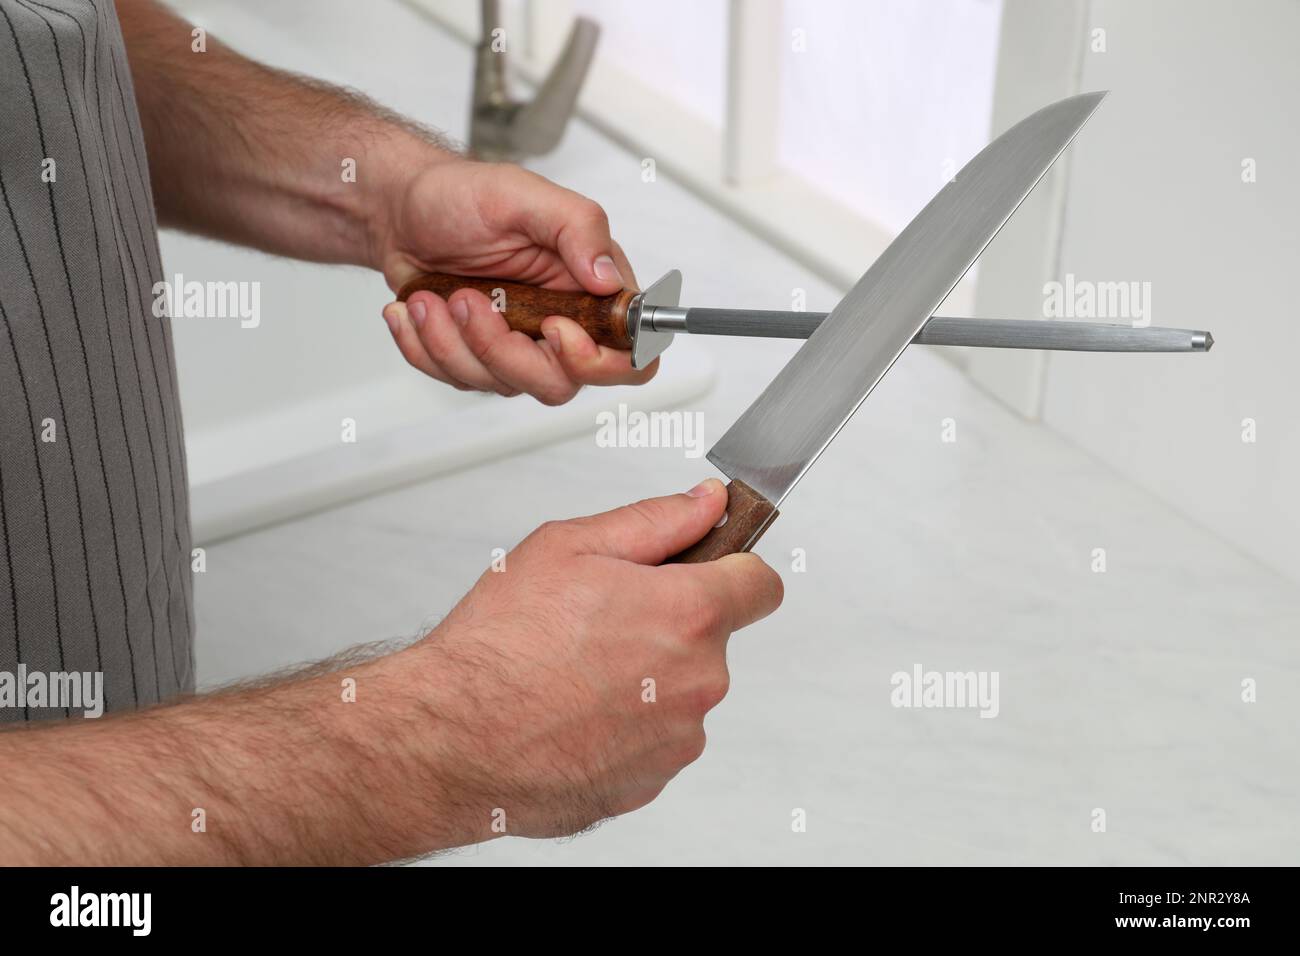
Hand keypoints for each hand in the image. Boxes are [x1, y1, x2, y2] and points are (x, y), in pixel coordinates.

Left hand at [374, 159, 654, 404]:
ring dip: (454, 342)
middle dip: (502, 350)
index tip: (554, 328)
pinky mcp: (479, 358)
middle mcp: (562, 324)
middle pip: (558, 384)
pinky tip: (417, 310)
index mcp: (591, 289)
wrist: (402, 210)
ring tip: (433, 297)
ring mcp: (520, 347)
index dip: (597, 361)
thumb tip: (609, 278)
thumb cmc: (462, 195)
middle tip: (466, 300)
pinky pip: (459, 379)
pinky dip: (426, 347)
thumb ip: (578, 227)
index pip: (629, 354)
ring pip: (502, 384)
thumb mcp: (522, 194)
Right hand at [401, 479, 782, 839]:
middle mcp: (697, 682)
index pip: (762, 585)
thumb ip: (655, 520)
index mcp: (687, 615)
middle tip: (601, 619)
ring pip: (681, 694)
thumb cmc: (499, 646)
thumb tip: (706, 502)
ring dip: (647, 679)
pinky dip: (623, 727)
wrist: (450, 739)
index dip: (734, 569)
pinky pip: (653, 740)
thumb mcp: (569, 547)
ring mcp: (676, 740)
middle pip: (713, 640)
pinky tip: (572, 712)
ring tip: (576, 671)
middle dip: (670, 625)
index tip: (708, 570)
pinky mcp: (649, 783)